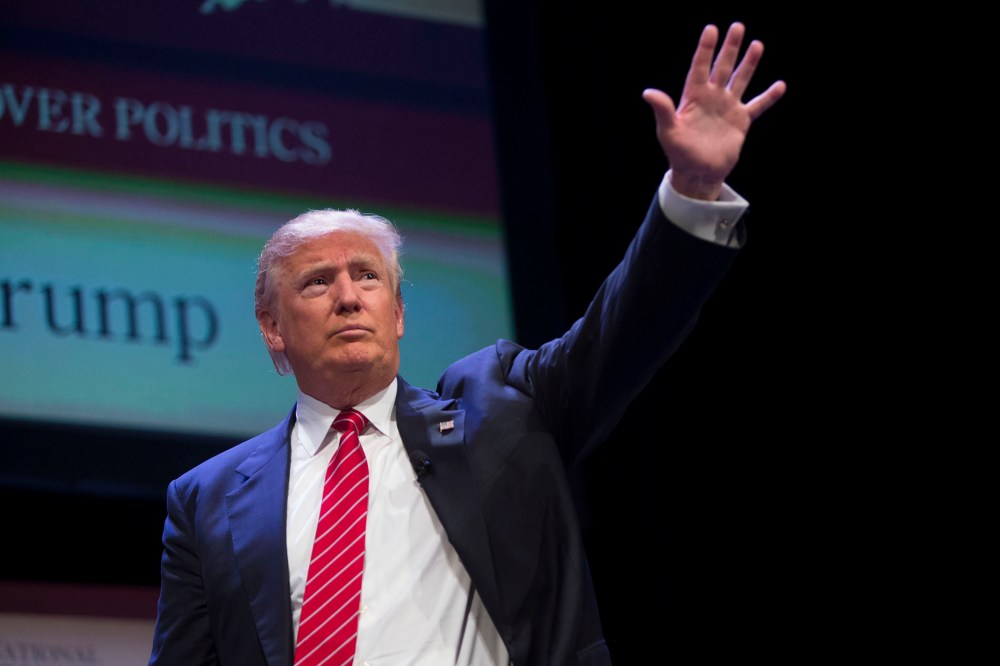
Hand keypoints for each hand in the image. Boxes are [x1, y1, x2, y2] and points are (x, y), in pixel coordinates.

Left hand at [642, 22, 785, 199]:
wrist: (698, 173)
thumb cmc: (679, 153)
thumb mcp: (668, 131)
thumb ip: (663, 110)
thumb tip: (648, 93)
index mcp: (694, 98)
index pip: (700, 68)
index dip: (706, 49)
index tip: (711, 29)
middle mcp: (712, 98)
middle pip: (722, 68)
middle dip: (729, 48)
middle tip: (737, 26)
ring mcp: (727, 108)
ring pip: (740, 80)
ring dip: (748, 64)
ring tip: (757, 44)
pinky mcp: (740, 121)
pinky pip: (758, 105)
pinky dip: (769, 97)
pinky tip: (780, 85)